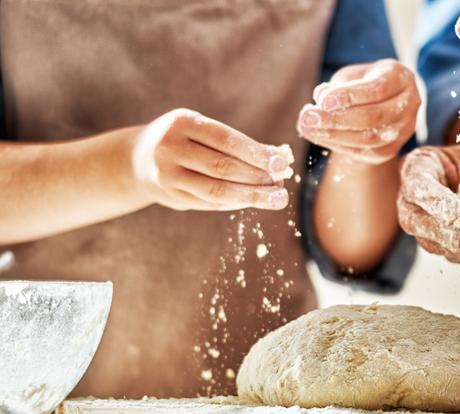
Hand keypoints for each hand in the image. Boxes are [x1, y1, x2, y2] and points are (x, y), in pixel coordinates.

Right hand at [132, 108, 293, 210]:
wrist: (138, 158)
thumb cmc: (185, 139)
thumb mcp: (203, 130)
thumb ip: (236, 144)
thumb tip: (279, 157)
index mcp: (182, 123)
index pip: (225, 140)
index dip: (255, 153)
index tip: (281, 163)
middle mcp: (170, 148)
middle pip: (222, 168)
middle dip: (257, 178)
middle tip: (281, 185)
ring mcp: (167, 175)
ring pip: (216, 191)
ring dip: (250, 196)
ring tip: (275, 198)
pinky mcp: (171, 197)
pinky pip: (210, 203)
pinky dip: (235, 203)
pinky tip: (252, 201)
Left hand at [297, 59, 420, 163]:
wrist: (386, 101)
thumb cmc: (366, 81)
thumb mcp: (353, 75)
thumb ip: (339, 85)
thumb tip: (320, 98)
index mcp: (401, 79)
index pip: (377, 90)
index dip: (349, 96)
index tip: (322, 100)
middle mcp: (409, 105)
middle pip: (373, 117)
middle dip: (337, 119)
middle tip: (308, 117)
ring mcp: (403, 131)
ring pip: (369, 139)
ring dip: (334, 135)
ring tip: (307, 128)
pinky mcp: (390, 150)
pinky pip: (364, 151)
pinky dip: (338, 145)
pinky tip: (318, 136)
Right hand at [398, 137, 459, 263]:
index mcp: (424, 166)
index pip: (417, 185)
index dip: (433, 201)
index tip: (454, 214)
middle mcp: (420, 197)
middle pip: (412, 220)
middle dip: (438, 231)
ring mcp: (431, 224)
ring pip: (431, 244)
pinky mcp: (448, 245)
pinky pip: (453, 256)